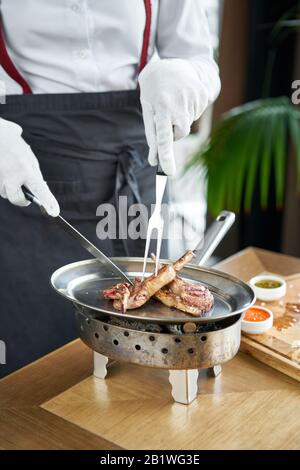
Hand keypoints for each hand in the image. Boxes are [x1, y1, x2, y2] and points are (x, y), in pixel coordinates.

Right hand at [0, 118, 58, 215]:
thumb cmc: (14, 145)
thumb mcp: (29, 157)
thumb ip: (34, 174)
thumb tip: (39, 190)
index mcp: (25, 168)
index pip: (39, 189)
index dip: (47, 201)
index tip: (54, 212)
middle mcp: (11, 175)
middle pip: (17, 199)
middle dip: (22, 201)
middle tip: (26, 198)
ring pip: (5, 193)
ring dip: (10, 189)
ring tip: (11, 174)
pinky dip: (2, 183)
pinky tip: (4, 171)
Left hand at [139, 59, 208, 174]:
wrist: (175, 61)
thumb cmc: (155, 88)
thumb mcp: (147, 106)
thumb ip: (151, 133)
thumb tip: (153, 160)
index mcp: (161, 107)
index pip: (163, 137)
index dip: (166, 155)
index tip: (168, 172)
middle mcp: (179, 103)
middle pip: (180, 132)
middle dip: (173, 129)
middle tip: (166, 113)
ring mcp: (193, 97)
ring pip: (188, 123)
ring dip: (181, 117)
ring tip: (175, 99)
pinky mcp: (203, 94)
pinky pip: (196, 113)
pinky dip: (189, 109)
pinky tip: (184, 96)